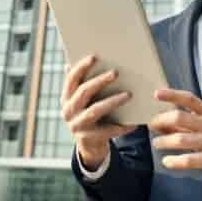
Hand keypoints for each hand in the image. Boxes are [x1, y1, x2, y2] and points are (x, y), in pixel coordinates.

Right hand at [60, 54, 136, 169]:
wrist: (90, 144)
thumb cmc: (91, 111)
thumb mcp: (85, 98)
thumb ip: (86, 81)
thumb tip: (93, 56)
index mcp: (66, 97)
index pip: (71, 79)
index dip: (81, 67)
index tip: (94, 56)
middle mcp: (68, 111)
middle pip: (83, 92)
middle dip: (100, 81)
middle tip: (116, 72)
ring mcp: (78, 126)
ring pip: (95, 110)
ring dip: (112, 101)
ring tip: (129, 94)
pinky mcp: (90, 138)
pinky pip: (108, 130)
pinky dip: (122, 126)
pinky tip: (135, 122)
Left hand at [149, 89, 201, 184]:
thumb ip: (184, 124)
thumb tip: (159, 123)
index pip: (189, 99)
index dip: (172, 95)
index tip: (156, 94)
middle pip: (181, 117)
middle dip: (162, 121)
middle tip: (152, 126)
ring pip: (182, 139)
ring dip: (165, 141)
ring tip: (157, 143)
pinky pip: (191, 159)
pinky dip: (175, 161)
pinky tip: (167, 161)